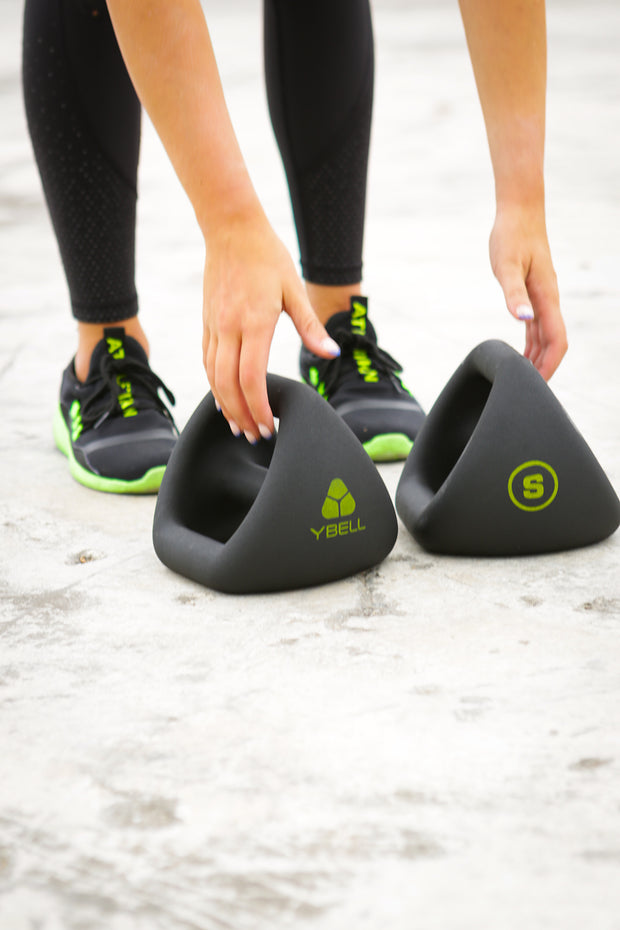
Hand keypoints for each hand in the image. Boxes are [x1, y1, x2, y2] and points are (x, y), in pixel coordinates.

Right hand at [202, 209, 338, 441]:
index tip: (268, 425)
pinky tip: (223, 398)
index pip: (251, 378)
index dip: (258, 407)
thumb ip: (310, 327)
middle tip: (255, 436)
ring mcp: (214, 326)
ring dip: (225, 405)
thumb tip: (331, 354)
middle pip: (228, 385)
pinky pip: (207, 362)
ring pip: (213, 377)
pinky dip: (214, 385)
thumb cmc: (268, 257)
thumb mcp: (295, 291)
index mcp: (254, 323)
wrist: (231, 229)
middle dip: (241, 415)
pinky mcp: (207, 323)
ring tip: (238, 426)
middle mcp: (229, 329)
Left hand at [489, 203, 567, 380]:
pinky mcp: (534, 292)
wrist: (518, 212)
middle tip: (528, 390)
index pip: (556, 341)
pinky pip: (537, 325)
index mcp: (546, 297)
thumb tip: (522, 320)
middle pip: (553, 343)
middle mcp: (549, 300)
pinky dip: (531, 343)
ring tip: (524, 378)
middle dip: (544, 368)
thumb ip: (513, 294)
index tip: (537, 384)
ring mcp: (543, 297)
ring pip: (546, 336)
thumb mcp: (506, 266)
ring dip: (538, 358)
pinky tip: (521, 354)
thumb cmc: (511, 237)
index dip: (550, 365)